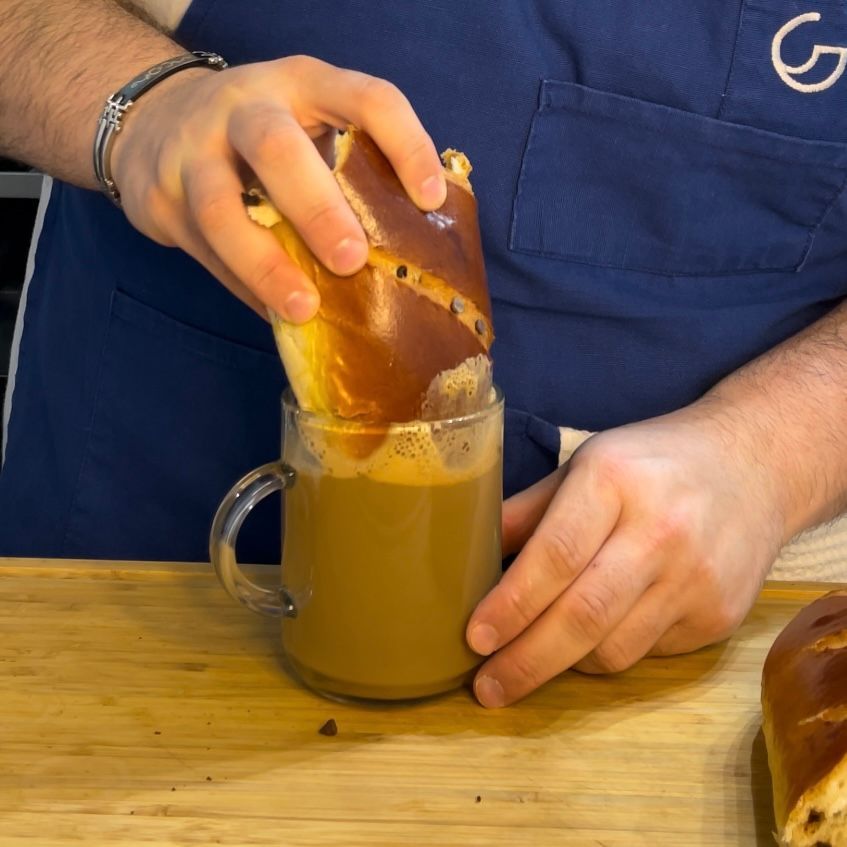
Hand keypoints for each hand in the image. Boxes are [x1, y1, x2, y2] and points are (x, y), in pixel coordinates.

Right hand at [110, 56, 445, 319]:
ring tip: (303, 307)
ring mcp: (194, 151)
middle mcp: (245, 107)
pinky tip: (275, 311)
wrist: (153, 121)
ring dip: (265, 264)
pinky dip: (244, 286)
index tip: (430, 199)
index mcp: (303, 85)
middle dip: (318, 208)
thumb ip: (345, 168)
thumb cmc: (259, 138)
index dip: (405, 144)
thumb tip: (400, 255)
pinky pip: (206, 251)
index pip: (366, 98)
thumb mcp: (305, 124)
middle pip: (276, 148)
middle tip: (351, 260)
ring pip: (222, 208)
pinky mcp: (162, 198)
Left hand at [466, 403, 786, 707]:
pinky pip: (648, 652)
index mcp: (614, 481)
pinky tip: (596, 634)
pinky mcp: (719, 614)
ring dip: (564, 663)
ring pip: (614, 648)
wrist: (754, 466)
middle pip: (584, 615)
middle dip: (526, 660)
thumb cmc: (651, 463)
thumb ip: (529, 511)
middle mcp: (660, 531)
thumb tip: (469, 555)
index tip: (475, 637)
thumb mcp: (585, 463)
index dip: (511, 603)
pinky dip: (609, 652)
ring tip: (534, 656)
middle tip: (487, 687)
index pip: (555, 554)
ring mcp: (696, 578)